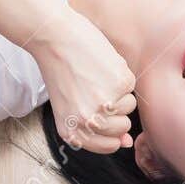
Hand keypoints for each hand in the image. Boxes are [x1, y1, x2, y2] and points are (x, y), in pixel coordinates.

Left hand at [28, 12, 136, 153]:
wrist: (53, 37)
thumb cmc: (59, 70)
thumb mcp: (69, 106)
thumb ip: (96, 129)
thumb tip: (127, 142)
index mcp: (72, 131)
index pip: (108, 146)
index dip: (111, 131)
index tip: (104, 116)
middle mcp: (88, 122)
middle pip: (123, 127)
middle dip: (116, 110)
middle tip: (95, 89)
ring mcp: (105, 104)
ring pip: (130, 107)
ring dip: (119, 92)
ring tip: (97, 76)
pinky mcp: (119, 84)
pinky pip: (130, 86)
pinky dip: (119, 74)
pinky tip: (101, 65)